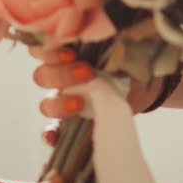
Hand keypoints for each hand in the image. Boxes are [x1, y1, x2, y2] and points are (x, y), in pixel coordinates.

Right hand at [29, 48, 159, 141]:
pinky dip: (52, 134)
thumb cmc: (125, 64)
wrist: (139, 88)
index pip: (42, 49)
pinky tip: (55, 137)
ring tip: (80, 104)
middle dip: (61, 75)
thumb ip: (109, 48)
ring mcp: (65, 102)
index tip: (70, 54)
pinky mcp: (71, 124)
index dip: (49, 51)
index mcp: (68, 55)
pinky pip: (53, 132)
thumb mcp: (119, 52)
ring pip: (47, 104)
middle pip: (42, 76)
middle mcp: (62, 78)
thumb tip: (108, 44)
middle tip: (86, 73)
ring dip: (58, 104)